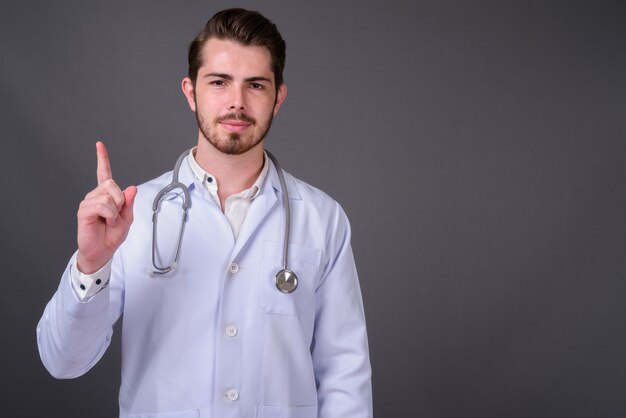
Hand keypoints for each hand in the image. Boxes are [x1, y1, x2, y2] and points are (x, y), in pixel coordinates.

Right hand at [76, 142, 136, 273]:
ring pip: (108, 195)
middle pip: (112, 184)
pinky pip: (102, 205)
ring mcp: (88, 202)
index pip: (104, 173)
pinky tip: (106, 221)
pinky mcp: (84, 210)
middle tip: (117, 215)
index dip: (102, 159)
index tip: (99, 145)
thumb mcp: (127, 219)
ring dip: (115, 211)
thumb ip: (129, 203)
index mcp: (106, 195)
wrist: (103, 251)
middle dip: (120, 200)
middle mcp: (96, 195)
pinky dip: (110, 214)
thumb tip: (132, 188)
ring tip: (110, 221)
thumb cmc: (112, 235)